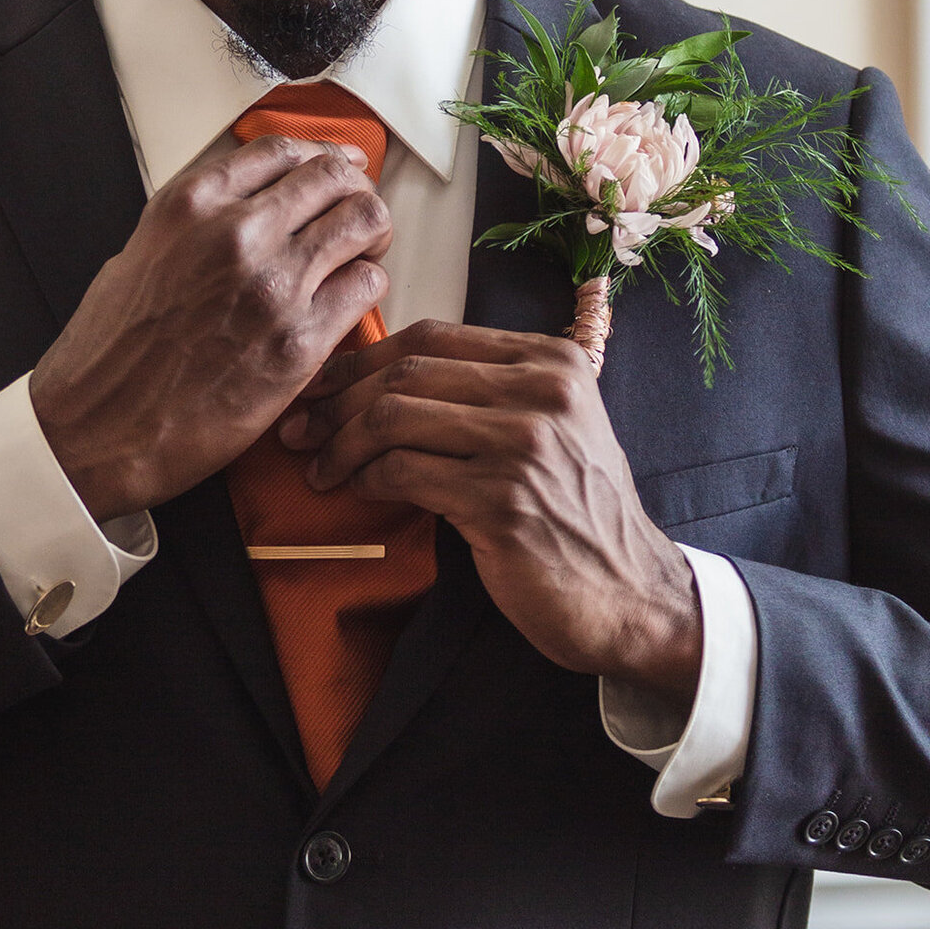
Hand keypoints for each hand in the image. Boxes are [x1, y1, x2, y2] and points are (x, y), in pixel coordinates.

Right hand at [30, 136, 391, 522]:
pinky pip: (367, 286)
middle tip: (355, 216)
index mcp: (189, 206)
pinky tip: (348, 302)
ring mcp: (273, 285)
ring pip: (363, 221)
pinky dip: (367, 288)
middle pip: (333, 178)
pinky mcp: (301, 341)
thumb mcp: (140, 255)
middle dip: (353, 192)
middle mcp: (236, 234)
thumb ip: (198, 223)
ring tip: (362, 254)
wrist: (100, 429)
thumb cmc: (111, 357)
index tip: (337, 166)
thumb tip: (250, 209)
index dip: (321, 155)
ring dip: (371, 234)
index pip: (281, 151)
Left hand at [278, 320, 701, 703]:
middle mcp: (544, 392)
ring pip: (396, 418)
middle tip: (300, 430)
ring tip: (320, 468)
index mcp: (553, 360)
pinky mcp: (504, 502)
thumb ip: (491, 391)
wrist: (629, 592)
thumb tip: (384, 376)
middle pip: (407, 372)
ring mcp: (526, 445)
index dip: (362, 357)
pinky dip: (367, 479)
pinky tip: (356, 491)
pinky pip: (404, 473)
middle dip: (337, 400)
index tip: (320, 385)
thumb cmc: (576, 513)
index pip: (433, 336)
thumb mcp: (552, 428)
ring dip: (342, 444)